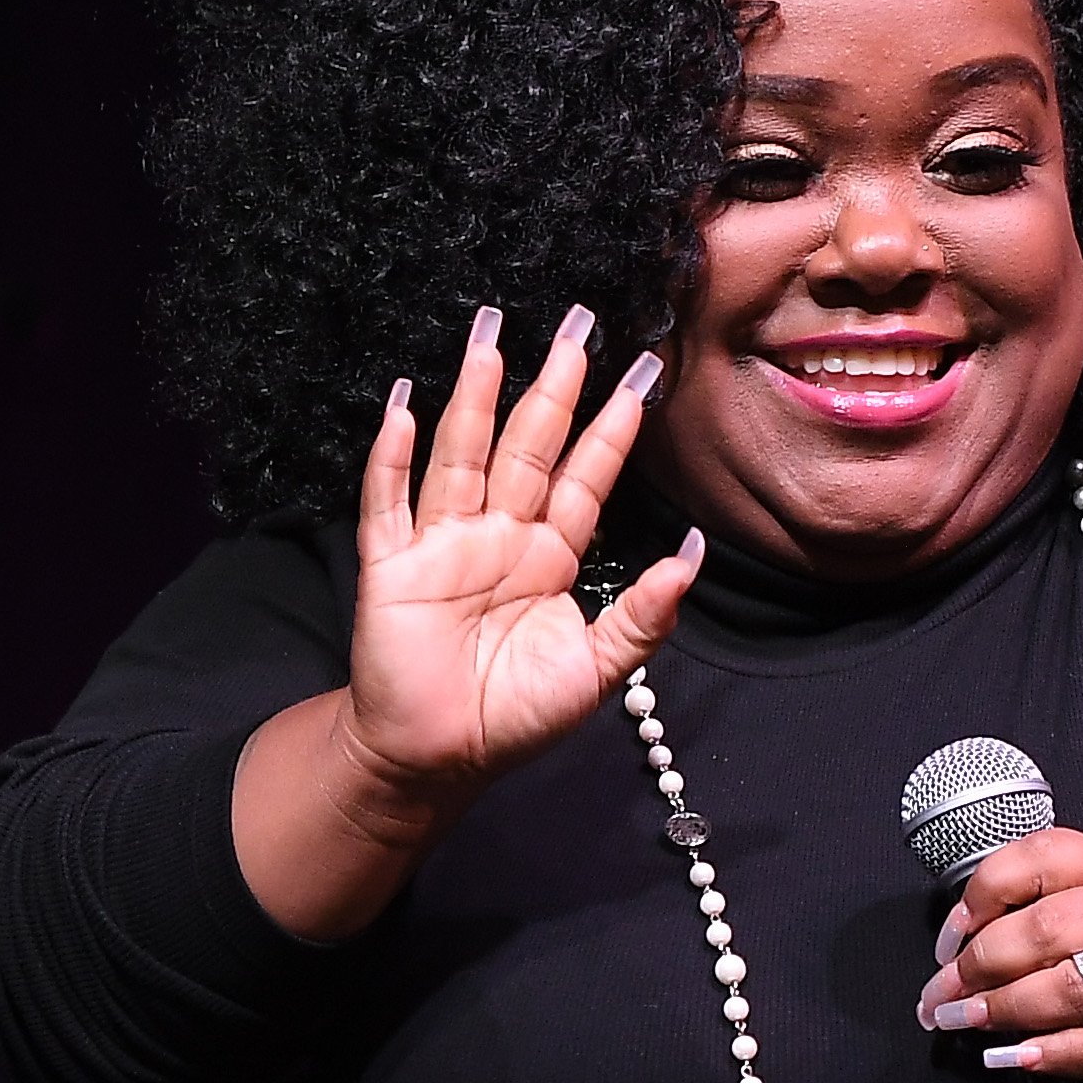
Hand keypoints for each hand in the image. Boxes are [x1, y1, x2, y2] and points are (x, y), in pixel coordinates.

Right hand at [231, 305, 694, 936]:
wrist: (438, 761)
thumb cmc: (514, 717)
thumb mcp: (598, 671)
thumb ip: (644, 615)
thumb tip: (693, 553)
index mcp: (551, 555)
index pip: (587, 476)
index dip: (614, 426)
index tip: (645, 371)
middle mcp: (499, 535)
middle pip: (529, 445)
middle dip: (554, 385)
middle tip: (579, 321)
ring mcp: (442, 544)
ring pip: (462, 454)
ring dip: (476, 399)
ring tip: (491, 338)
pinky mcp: (391, 566)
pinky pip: (389, 503)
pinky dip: (391, 457)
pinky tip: (402, 406)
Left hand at [912, 831, 1082, 1082]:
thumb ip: (1058, 894)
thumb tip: (965, 941)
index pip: (1030, 861)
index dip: (975, 900)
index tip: (947, 938)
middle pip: (1035, 932)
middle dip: (973, 968)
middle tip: (938, 996)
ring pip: (1059, 990)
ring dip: (997, 1011)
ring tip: (960, 1023)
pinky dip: (1046, 1053)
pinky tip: (1013, 1058)